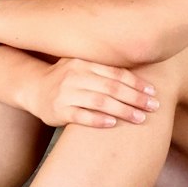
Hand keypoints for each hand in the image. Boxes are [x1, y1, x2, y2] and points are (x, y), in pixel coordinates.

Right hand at [30, 58, 158, 128]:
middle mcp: (76, 75)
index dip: (136, 82)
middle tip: (153, 107)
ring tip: (140, 118)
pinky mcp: (58, 111)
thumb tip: (141, 74)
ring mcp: (66, 93)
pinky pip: (81, 115)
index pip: (116, 72)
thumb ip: (104, 69)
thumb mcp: (82, 66)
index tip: (152, 92)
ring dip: (122, 110)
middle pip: (112, 87)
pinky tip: (113, 124)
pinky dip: (97, 119)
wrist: (33, 88)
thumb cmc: (66, 78)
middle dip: (135, 98)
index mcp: (85, 62)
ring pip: (99, 101)